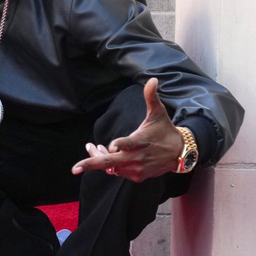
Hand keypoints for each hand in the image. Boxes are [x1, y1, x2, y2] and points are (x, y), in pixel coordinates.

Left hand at [71, 78, 186, 181]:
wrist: (181, 153)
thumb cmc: (165, 130)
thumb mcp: (158, 113)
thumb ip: (151, 97)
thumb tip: (152, 79)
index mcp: (142, 141)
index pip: (129, 144)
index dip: (120, 145)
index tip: (110, 145)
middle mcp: (138, 158)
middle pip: (112, 162)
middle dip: (92, 163)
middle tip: (75, 168)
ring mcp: (137, 169)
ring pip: (111, 167)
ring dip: (98, 158)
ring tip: (92, 147)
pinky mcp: (138, 176)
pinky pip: (117, 172)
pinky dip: (108, 165)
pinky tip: (104, 152)